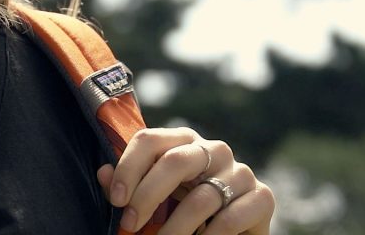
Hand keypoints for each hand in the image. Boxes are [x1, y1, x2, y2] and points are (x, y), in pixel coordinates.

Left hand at [97, 127, 273, 234]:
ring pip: (200, 198)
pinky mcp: (262, 196)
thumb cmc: (184, 210)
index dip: (128, 168)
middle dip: (146, 196)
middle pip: (174, 162)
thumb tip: (102, 173)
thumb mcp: (154, 197)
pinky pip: (229, 219)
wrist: (232, 233)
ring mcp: (240, 171)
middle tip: (129, 224)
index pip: (149, 140)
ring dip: (174, 229)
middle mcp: (213, 149)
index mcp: (182, 141)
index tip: (116, 200)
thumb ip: (126, 186)